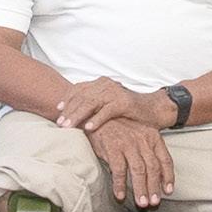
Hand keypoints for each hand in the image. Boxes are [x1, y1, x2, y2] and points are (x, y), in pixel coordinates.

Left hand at [54, 77, 169, 134]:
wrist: (153, 109)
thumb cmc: (128, 109)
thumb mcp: (108, 103)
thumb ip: (93, 104)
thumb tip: (73, 113)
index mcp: (101, 83)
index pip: (79, 88)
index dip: (68, 99)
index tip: (58, 110)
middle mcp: (106, 85)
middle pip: (82, 97)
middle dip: (69, 111)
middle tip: (59, 123)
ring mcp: (115, 92)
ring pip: (91, 103)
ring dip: (78, 116)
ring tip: (68, 126)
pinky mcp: (125, 102)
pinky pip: (107, 111)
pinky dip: (97, 119)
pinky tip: (88, 128)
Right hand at [87, 116, 174, 207]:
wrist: (98, 114)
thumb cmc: (119, 127)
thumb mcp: (138, 134)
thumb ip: (148, 150)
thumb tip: (156, 174)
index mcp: (152, 136)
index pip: (165, 159)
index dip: (168, 177)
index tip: (167, 191)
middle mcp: (142, 140)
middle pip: (152, 168)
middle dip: (154, 187)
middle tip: (153, 202)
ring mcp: (128, 143)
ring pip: (138, 170)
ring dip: (140, 189)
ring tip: (141, 203)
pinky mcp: (113, 147)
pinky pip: (119, 170)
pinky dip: (120, 184)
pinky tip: (120, 195)